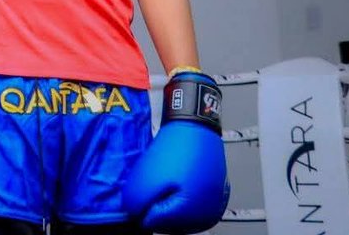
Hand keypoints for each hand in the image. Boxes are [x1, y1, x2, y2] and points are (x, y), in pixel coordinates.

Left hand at [123, 71, 230, 232]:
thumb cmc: (176, 148)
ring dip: (165, 199)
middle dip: (154, 203)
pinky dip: (177, 194)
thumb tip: (134, 214)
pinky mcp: (213, 194)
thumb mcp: (147, 176)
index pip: (153, 223)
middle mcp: (208, 216)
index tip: (143, 185)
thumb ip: (137, 202)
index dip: (142, 204)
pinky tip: (173, 179)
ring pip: (177, 213)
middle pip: (166, 221)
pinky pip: (188, 203)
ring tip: (164, 176)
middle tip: (153, 179)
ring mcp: (213, 205)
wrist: (195, 125)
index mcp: (193, 215)